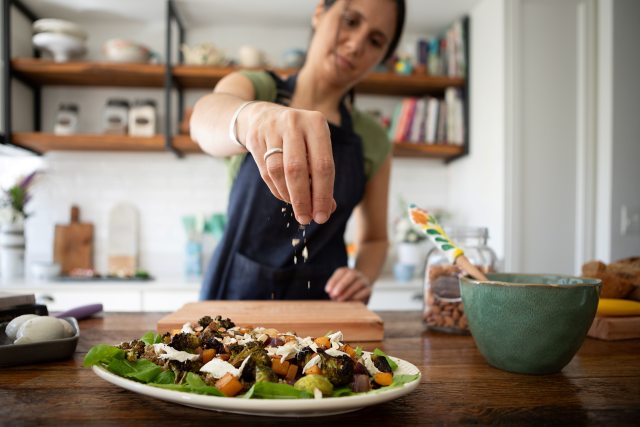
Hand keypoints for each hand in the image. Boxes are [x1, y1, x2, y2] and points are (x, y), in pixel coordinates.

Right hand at [244, 104, 335, 224]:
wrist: (264, 116)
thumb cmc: (300, 138)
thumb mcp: (316, 148)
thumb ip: (322, 175)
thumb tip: (328, 208)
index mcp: (316, 123)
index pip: (323, 165)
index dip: (323, 194)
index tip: (322, 216)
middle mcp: (294, 123)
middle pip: (297, 169)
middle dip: (303, 199)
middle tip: (306, 219)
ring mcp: (271, 129)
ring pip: (278, 171)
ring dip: (288, 196)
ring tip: (297, 208)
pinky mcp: (255, 138)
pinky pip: (265, 172)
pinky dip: (277, 189)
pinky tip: (285, 196)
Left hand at [325, 267, 371, 302]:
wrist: (362, 287)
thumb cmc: (346, 289)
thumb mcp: (339, 286)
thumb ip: (334, 289)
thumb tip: (331, 295)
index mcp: (347, 270)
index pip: (341, 272)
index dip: (333, 281)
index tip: (327, 290)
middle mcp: (357, 273)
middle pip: (351, 275)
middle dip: (341, 285)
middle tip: (334, 294)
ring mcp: (364, 280)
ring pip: (358, 284)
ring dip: (348, 292)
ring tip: (340, 300)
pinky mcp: (369, 289)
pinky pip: (364, 292)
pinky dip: (356, 297)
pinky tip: (350, 302)